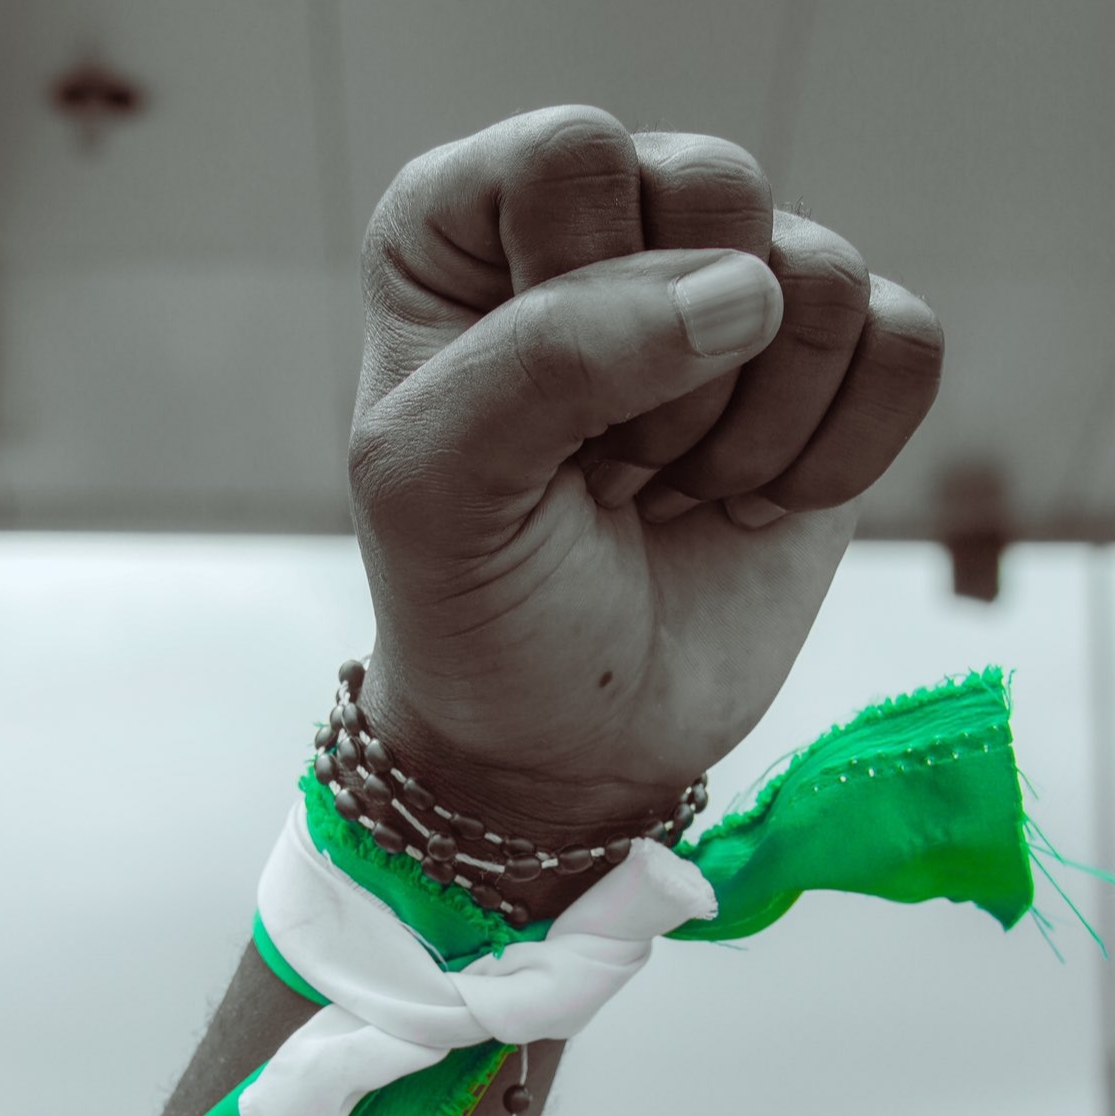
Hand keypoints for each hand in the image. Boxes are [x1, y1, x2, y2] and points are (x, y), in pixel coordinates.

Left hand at [348, 106, 941, 914]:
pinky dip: (841, 453)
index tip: (545, 432)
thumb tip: (748, 289)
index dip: (578, 306)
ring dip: (753, 430)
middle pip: (719, 187)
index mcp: (471, 232)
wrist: (570, 729)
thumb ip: (548, 361)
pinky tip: (757, 505)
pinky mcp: (821, 374)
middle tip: (618, 470)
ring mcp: (723, 300)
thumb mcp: (439, 494)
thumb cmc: (481, 605)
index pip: (575, 156)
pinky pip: (904, 343)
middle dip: (677, 378)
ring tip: (676, 494)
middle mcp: (605, 235)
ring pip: (821, 275)